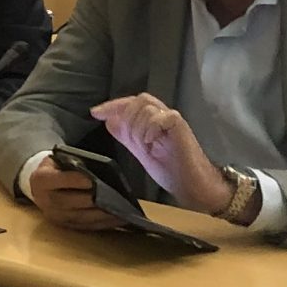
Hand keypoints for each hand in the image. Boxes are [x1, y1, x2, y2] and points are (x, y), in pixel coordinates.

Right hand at [26, 157, 119, 232]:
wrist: (42, 184)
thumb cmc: (57, 167)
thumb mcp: (60, 158)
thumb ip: (73, 162)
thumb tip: (95, 171)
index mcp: (41, 179)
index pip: (55, 180)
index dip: (73, 180)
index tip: (91, 180)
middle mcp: (44, 201)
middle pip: (68, 202)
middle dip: (91, 201)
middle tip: (112, 198)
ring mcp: (54, 216)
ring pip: (79, 218)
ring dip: (101, 215)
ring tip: (121, 210)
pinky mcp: (65, 226)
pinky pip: (86, 226)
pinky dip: (103, 223)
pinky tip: (118, 219)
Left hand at [90, 94, 228, 215]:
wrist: (191, 184)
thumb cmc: (170, 170)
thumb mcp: (140, 152)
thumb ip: (126, 137)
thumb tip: (108, 120)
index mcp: (153, 120)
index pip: (131, 103)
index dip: (113, 105)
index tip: (95, 113)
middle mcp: (162, 115)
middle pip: (137, 102)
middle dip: (127, 122)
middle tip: (134, 143)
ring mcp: (171, 118)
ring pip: (145, 109)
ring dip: (138, 129)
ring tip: (146, 146)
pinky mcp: (179, 124)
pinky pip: (159, 117)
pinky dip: (151, 129)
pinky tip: (152, 143)